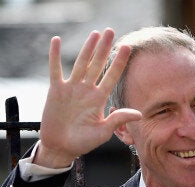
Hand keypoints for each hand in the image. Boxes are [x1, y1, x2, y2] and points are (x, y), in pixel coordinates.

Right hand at [34, 28, 142, 167]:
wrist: (60, 147)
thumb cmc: (82, 142)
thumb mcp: (102, 132)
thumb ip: (118, 119)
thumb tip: (140, 114)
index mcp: (99, 99)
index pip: (112, 76)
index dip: (119, 62)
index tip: (128, 47)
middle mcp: (87, 90)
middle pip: (97, 65)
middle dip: (104, 48)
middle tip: (110, 31)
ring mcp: (71, 88)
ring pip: (81, 64)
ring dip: (87, 48)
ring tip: (95, 34)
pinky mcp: (56, 90)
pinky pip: (55, 70)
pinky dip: (55, 56)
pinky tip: (56, 41)